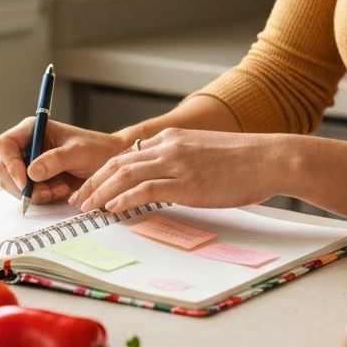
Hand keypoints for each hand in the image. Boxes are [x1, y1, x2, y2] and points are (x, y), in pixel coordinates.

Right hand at [0, 118, 128, 204]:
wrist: (109, 164)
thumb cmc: (96, 150)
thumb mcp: (78, 152)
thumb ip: (55, 160)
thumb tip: (31, 172)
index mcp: (33, 130)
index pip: (5, 144)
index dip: (10, 163)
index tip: (26, 180)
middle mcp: (27, 146)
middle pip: (3, 168)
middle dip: (24, 184)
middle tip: (48, 191)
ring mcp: (28, 164)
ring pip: (13, 185)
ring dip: (35, 192)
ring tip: (61, 188)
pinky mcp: (34, 181)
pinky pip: (26, 195)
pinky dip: (41, 197)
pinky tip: (61, 190)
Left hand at [68, 128, 279, 212]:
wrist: (267, 158)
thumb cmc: (243, 160)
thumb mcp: (205, 152)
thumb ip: (183, 160)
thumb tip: (169, 179)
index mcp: (173, 138)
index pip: (128, 154)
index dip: (105, 171)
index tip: (92, 185)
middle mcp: (169, 146)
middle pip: (118, 162)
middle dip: (94, 181)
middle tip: (78, 198)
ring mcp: (177, 164)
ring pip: (125, 175)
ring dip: (101, 192)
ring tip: (86, 207)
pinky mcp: (186, 183)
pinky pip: (144, 189)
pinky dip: (123, 198)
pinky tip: (112, 208)